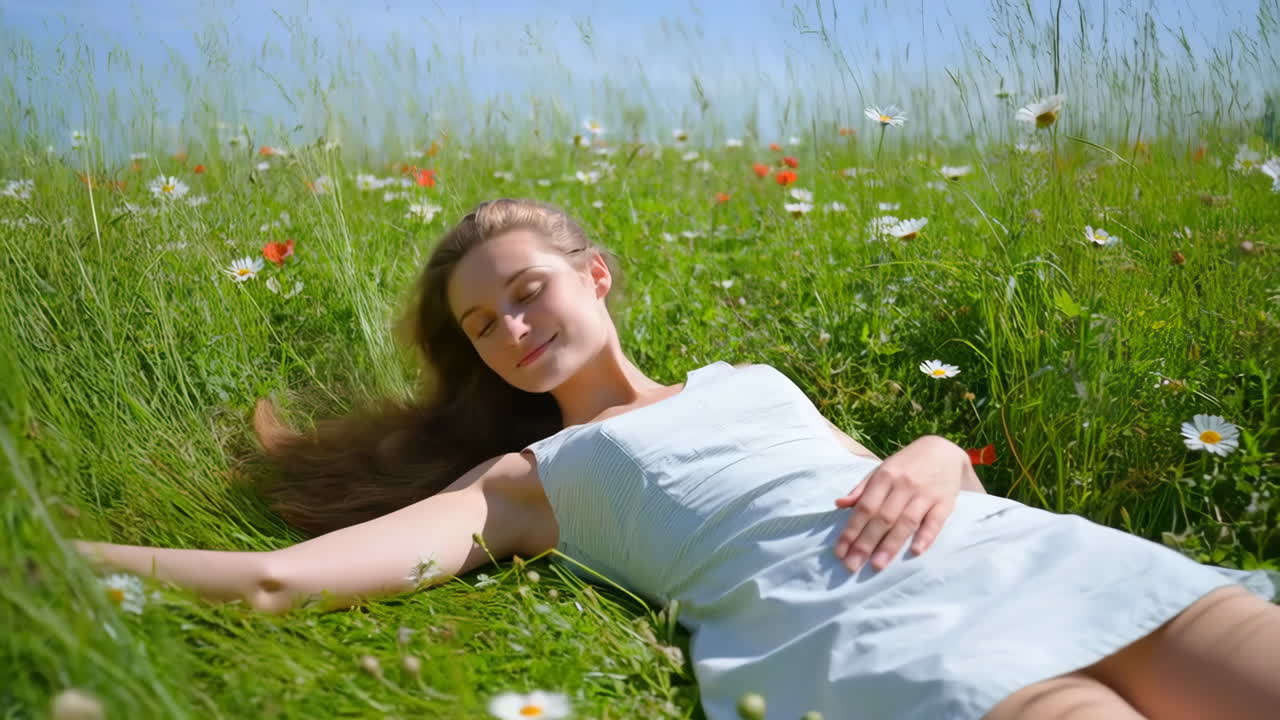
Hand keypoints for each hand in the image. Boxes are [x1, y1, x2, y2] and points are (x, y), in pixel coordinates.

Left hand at [832, 435, 965, 572]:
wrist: (944, 450)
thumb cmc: (907, 465)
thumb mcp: (882, 470)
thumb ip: (862, 488)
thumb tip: (839, 504)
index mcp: (884, 476)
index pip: (864, 508)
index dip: (851, 530)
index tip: (840, 552)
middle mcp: (904, 484)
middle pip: (882, 518)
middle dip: (865, 543)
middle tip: (852, 566)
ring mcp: (925, 493)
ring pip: (906, 522)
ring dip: (891, 545)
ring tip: (877, 565)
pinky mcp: (946, 501)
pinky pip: (936, 520)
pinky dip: (926, 536)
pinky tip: (916, 551)